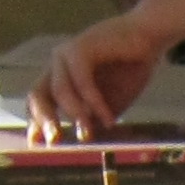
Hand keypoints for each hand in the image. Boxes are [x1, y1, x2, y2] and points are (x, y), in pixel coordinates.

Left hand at [30, 14, 174, 139]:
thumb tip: (83, 142)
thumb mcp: (108, 104)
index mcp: (61, 78)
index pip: (39, 103)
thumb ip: (93, 119)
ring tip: (90, 134)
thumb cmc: (129, 69)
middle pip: (37, 95)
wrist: (149, 38)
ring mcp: (66, 54)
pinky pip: (82, 81)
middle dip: (44, 120)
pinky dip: (94, 102)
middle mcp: (58, 65)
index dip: (36, 125)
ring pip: (60, 91)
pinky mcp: (81, 47)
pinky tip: (108, 118)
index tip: (37, 146)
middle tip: (55, 141)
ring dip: (76, 115)